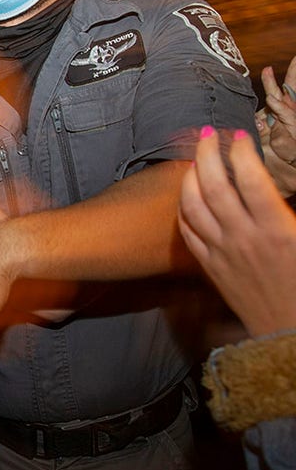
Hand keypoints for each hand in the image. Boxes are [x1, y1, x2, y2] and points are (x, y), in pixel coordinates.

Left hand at [178, 127, 295, 336]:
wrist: (291, 335)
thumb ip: (292, 212)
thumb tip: (282, 190)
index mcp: (278, 230)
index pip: (251, 179)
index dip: (242, 152)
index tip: (239, 135)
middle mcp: (244, 238)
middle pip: (215, 185)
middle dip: (208, 153)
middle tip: (208, 134)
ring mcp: (222, 252)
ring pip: (193, 206)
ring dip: (190, 176)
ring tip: (195, 159)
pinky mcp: (210, 267)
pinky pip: (188, 231)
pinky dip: (184, 207)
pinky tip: (187, 195)